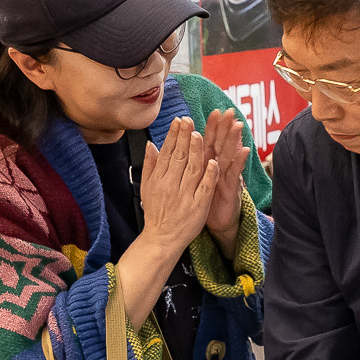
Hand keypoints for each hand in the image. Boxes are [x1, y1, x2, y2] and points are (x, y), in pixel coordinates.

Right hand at [138, 116, 217, 250]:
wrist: (161, 239)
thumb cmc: (156, 212)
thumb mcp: (146, 188)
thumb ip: (149, 165)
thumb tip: (150, 144)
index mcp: (158, 179)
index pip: (166, 152)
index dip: (173, 135)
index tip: (179, 121)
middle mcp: (170, 185)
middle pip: (178, 157)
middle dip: (184, 137)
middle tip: (189, 120)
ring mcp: (184, 196)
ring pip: (191, 169)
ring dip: (196, 151)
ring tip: (199, 134)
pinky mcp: (197, 206)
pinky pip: (204, 187)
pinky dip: (209, 174)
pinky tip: (213, 161)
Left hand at [202, 108, 244, 261]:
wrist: (216, 223)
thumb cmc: (203, 200)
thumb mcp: (194, 181)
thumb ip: (189, 163)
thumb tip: (181, 147)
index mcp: (207, 164)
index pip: (209, 142)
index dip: (212, 127)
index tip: (214, 111)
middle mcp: (219, 167)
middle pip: (222, 144)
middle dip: (225, 127)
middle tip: (229, 111)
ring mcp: (227, 177)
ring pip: (230, 155)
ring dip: (234, 140)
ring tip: (238, 125)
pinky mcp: (232, 189)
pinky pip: (235, 174)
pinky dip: (240, 162)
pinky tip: (245, 150)